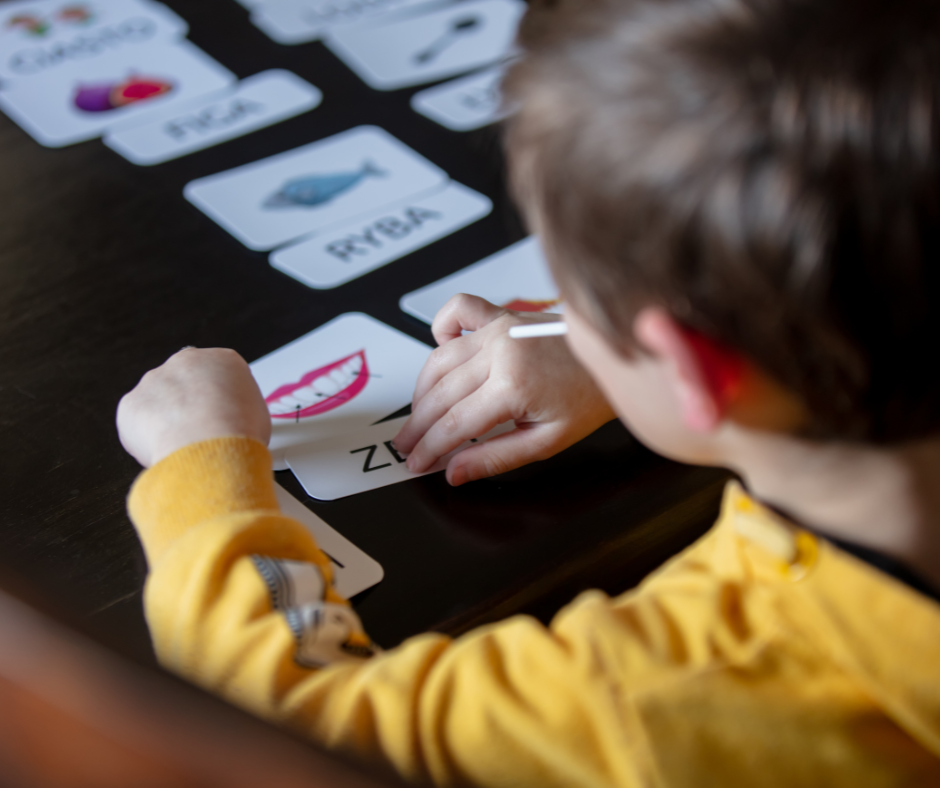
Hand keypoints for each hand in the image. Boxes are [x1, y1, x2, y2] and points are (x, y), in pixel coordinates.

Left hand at [117, 348, 270, 467]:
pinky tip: (164, 450)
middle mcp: (185, 362)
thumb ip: (238, 405)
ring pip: (157, 401)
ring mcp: (154, 380)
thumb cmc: (239, 432)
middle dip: (187, 404)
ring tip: (182, 446)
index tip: (219, 416)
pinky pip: (136, 422)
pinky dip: (145, 438)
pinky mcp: (130, 403)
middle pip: (183, 381)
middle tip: (198, 431)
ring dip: (165, 420)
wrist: (212, 448)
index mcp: (222, 360)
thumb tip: (230, 419)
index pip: (217, 374)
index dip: (217, 399)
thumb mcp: (258, 412)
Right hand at [393, 294, 615, 485]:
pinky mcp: (502, 314)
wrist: (616, 356)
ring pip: (439, 359)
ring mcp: (498, 328)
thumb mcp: (547, 441)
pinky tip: (439, 350)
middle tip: (405, 445)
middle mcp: (500, 352)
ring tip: (416, 414)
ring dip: (421, 389)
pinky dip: (440, 327)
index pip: (454, 424)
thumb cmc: (588, 397)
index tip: (415, 463)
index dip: (429, 448)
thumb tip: (455, 472)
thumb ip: (496, 456)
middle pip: (440, 394)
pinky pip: (458, 310)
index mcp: (513, 386)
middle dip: (417, 425)